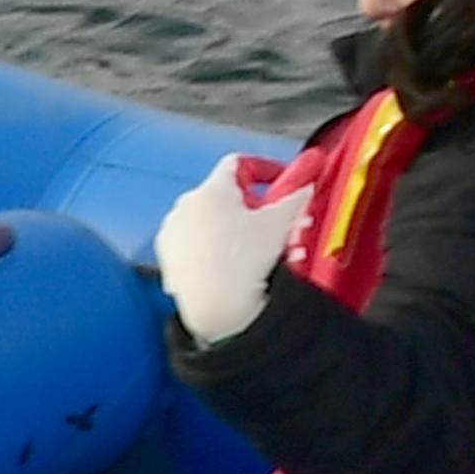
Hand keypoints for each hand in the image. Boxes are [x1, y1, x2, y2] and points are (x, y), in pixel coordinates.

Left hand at [154, 152, 308, 344]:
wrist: (215, 310)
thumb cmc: (240, 266)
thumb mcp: (280, 224)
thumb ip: (295, 196)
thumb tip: (305, 184)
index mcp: (211, 190)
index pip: (239, 164)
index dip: (265, 170)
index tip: (281, 183)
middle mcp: (186, 207)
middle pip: (224, 195)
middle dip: (251, 206)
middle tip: (272, 223)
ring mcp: (174, 234)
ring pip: (208, 222)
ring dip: (231, 230)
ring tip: (253, 251)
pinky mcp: (169, 260)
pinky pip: (195, 246)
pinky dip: (213, 251)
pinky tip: (231, 267)